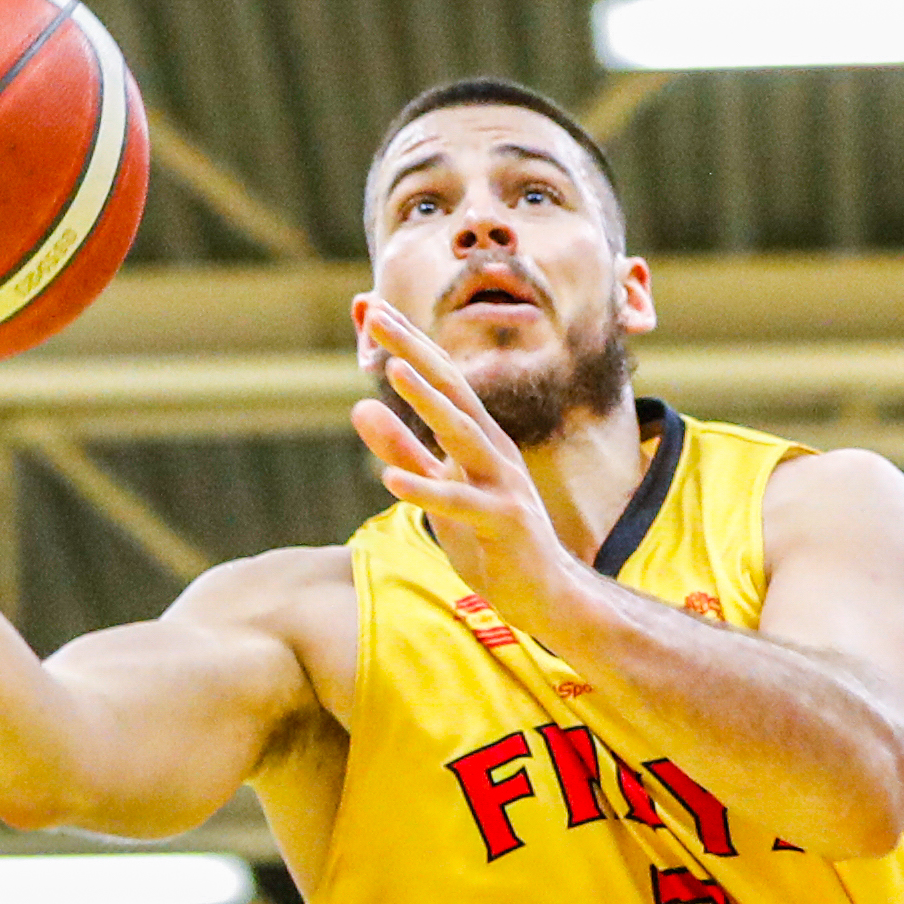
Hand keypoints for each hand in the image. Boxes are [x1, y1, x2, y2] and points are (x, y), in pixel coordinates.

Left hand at [349, 297, 594, 630]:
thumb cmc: (491, 539)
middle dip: (414, 351)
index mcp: (479, 437)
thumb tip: (358, 406)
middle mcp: (494, 450)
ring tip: (392, 372)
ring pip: (463, 434)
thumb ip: (402, 450)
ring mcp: (504, 484)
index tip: (375, 309)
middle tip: (379, 316)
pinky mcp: (506, 522)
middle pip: (452, 389)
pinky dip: (426, 491)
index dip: (409, 344)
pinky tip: (390, 480)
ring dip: (427, 401)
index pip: (442, 379)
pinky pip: (461, 504)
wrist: (546, 593)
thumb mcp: (437, 489)